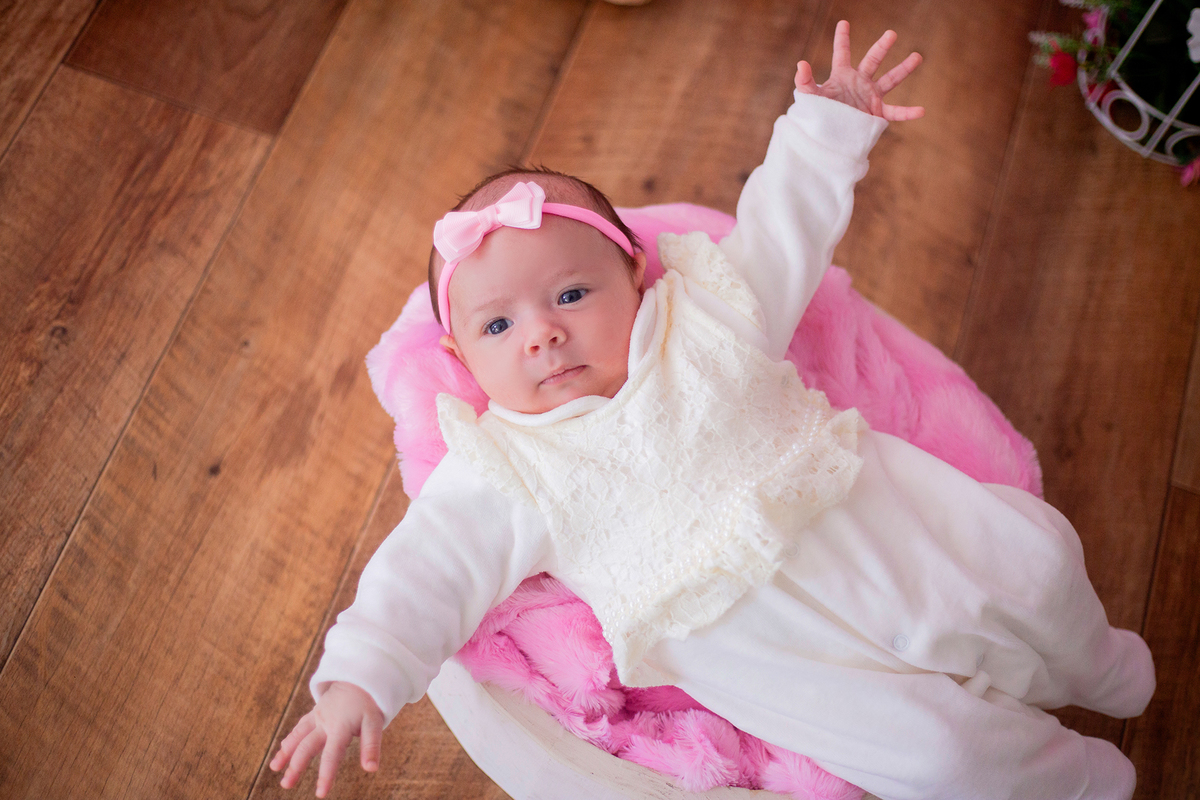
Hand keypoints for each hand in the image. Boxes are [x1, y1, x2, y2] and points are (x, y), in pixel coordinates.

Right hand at [270, 682, 383, 796]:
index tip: (320, 794)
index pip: (331, 755)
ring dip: (285, 753)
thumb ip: (371, 746)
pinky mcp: (314, 713)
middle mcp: (324, 723)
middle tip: (286, 785)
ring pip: (298, 736)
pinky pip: (299, 727)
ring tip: (274, 768)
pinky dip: (289, 739)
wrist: (360, 678)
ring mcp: (317, 717)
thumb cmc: (368, 704)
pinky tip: (281, 751)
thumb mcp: (375, 723)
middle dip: (295, 767)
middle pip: (307, 747)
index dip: (326, 775)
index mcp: (339, 728)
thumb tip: (371, 769)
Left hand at [794, 20, 923, 120]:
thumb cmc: (817, 115)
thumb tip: (801, 63)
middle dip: (882, 46)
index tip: (843, 23)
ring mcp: (870, 96)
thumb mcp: (810, 98)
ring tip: (917, 56)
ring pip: (890, 80)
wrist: (827, 138)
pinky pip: (895, 112)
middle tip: (892, 33)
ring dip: (903, 69)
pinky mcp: (876, 113)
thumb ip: (805, 81)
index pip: (841, 53)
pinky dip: (908, 112)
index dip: (841, 38)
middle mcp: (859, 82)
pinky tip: (921, 110)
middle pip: (873, 60)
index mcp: (842, 76)